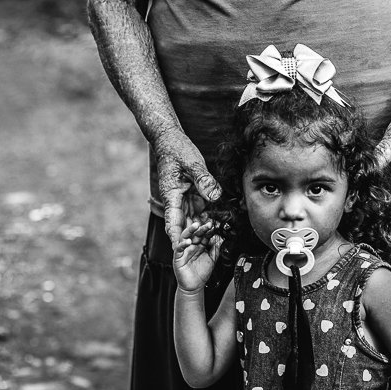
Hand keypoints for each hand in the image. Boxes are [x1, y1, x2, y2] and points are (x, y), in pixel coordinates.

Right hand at [153, 128, 221, 247]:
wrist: (170, 139)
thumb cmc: (176, 149)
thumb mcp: (192, 162)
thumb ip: (203, 180)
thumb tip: (215, 196)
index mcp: (171, 194)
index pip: (172, 220)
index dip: (176, 236)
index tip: (181, 249)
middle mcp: (176, 200)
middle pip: (183, 224)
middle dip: (192, 237)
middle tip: (204, 249)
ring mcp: (184, 199)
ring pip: (192, 220)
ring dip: (202, 230)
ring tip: (214, 241)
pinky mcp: (192, 195)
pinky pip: (200, 210)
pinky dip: (208, 218)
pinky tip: (220, 225)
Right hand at [173, 219, 220, 292]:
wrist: (195, 286)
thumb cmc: (202, 274)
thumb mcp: (212, 260)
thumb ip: (215, 250)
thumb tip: (220, 240)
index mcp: (200, 246)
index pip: (203, 236)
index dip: (208, 231)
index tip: (213, 226)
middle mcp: (192, 247)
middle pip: (195, 234)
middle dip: (201, 228)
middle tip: (207, 224)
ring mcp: (184, 251)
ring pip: (185, 238)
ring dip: (190, 231)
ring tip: (195, 226)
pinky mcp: (178, 257)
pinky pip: (179, 248)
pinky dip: (183, 244)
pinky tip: (188, 241)